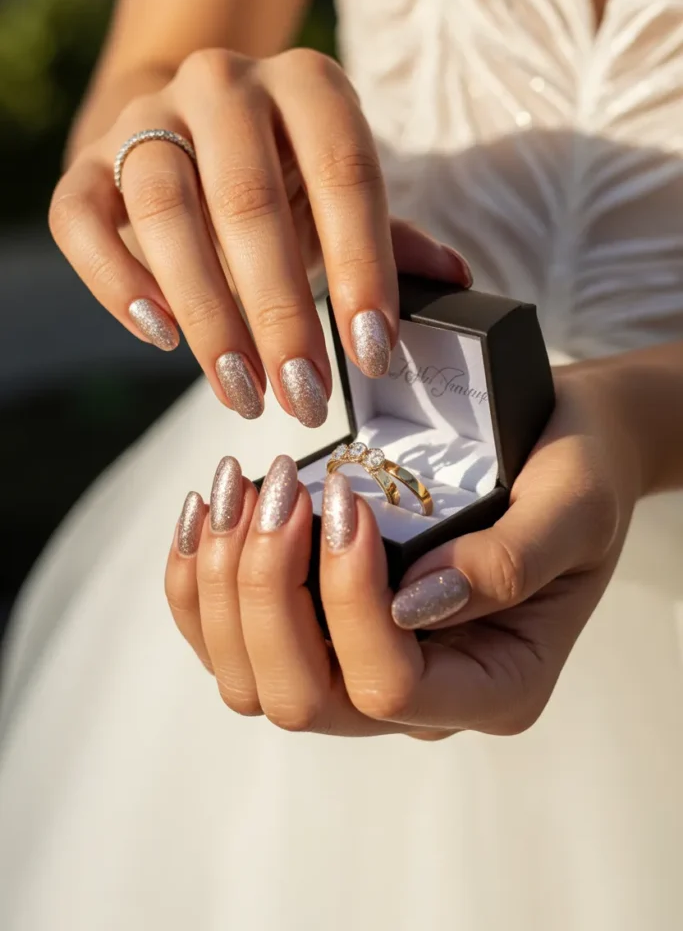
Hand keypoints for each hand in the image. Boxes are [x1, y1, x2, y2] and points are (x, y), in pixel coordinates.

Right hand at [49, 48, 469, 425]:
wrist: (186, 125)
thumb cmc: (281, 176)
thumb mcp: (338, 195)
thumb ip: (388, 236)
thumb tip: (456, 280)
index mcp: (308, 86)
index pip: (346, 172)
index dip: (362, 267)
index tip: (372, 353)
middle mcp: (224, 84)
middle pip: (247, 199)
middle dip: (280, 312)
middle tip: (304, 397)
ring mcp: (147, 117)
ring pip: (164, 209)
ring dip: (206, 313)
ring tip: (243, 390)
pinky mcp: (86, 160)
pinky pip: (81, 219)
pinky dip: (116, 282)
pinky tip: (161, 339)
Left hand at [164, 361, 639, 737]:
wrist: (555, 454)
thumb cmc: (577, 476)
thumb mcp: (573, 505)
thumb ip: (510, 561)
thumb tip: (414, 602)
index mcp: (494, 685)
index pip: (389, 686)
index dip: (349, 598)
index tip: (347, 498)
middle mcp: (420, 700)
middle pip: (300, 697)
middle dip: (268, 589)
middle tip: (282, 487)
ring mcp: (361, 671)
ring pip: (248, 678)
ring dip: (225, 581)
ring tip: (242, 485)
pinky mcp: (320, 633)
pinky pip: (228, 640)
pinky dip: (199, 580)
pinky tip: (211, 509)